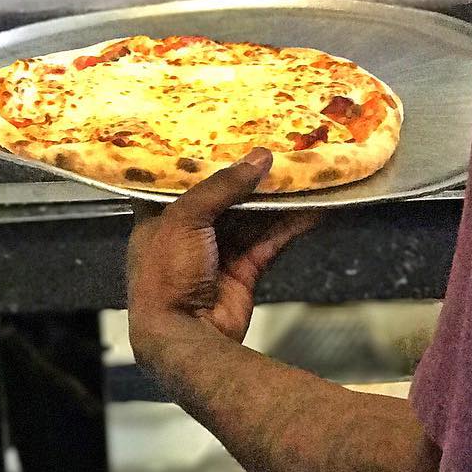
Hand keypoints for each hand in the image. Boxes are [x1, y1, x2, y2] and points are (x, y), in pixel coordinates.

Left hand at [126, 148, 318, 367]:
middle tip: (275, 147)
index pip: (179, 179)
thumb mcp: (185, 219)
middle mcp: (187, 232)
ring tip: (302, 171)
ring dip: (276, 198)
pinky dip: (290, 224)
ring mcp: (217, 252)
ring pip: (251, 216)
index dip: (201, 157)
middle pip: (223, 196)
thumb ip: (222, 186)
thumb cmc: (167, 274)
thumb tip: (260, 157)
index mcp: (159, 216)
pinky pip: (270, 240)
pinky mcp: (244, 270)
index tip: (225, 132)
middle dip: (249, 175)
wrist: (186, 338)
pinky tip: (312, 206)